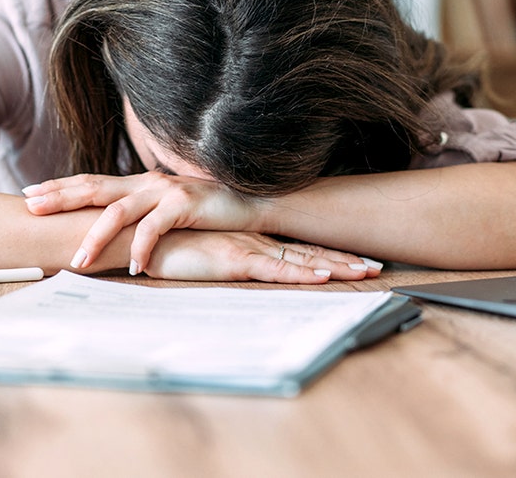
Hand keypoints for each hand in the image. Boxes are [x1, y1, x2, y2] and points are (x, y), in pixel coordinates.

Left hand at [24, 171, 264, 273]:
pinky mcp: (184, 204)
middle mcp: (148, 182)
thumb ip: (143, 213)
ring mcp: (165, 191)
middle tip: (31, 208)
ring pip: (119, 212)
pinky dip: (141, 249)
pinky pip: (154, 229)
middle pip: (95, 188)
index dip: (61, 186)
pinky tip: (134, 268)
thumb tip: (115, 230)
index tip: (31, 193)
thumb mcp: (169, 210)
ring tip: (78, 262)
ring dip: (96, 238)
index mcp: (140, 182)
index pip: (93, 181)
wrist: (252, 203)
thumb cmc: (209, 213)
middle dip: (61, 198)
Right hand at [112, 230, 382, 283]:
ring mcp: (248, 249)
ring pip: (301, 260)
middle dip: (344, 260)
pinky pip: (275, 270)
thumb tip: (232, 264)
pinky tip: (324, 278)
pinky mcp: (233, 260)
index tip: (355, 258)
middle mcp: (255, 241)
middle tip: (376, 266)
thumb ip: (218, 254)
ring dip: (336, 267)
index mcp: (250, 238)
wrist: (139, 237)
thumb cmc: (165, 244)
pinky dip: (301, 275)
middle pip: (309, 252)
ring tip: (365, 272)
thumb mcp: (199, 250)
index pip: (297, 247)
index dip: (327, 252)